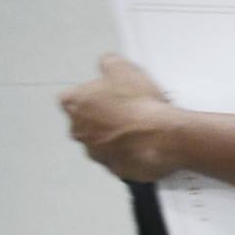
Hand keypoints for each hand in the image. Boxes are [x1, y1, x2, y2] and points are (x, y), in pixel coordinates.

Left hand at [59, 56, 179, 181]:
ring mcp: (97, 155)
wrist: (163, 136)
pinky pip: (121, 162)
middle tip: (126, 114)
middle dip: (100, 121)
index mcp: (75, 105)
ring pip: (102, 145)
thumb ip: (108, 63)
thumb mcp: (123, 68)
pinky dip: (131, 156)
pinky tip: (146, 147)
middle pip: (85, 124)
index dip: (90, 97)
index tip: (108, 96)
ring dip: (115, 140)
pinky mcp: (117, 171)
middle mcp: (79, 132)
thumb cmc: (139, 102)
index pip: (71, 99)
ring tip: (141, 132)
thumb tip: (105, 65)